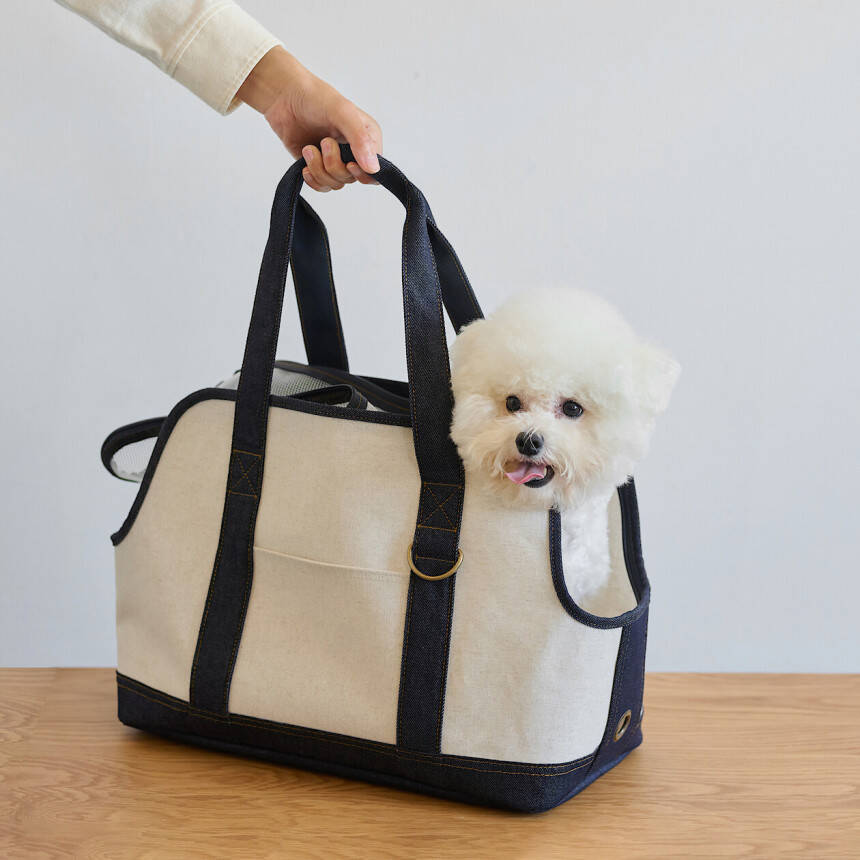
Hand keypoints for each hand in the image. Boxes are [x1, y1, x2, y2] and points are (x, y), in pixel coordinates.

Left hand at [237, 47, 381, 190]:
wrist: (285, 99)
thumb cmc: (316, 98)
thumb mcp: (343, 113)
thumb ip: (360, 140)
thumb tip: (373, 169)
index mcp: (368, 138)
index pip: (374, 171)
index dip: (362, 173)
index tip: (349, 163)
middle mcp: (355, 152)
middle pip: (352, 179)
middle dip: (334, 165)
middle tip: (324, 142)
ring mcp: (336, 160)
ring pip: (335, 184)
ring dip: (319, 169)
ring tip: (309, 148)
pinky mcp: (319, 167)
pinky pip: (322, 186)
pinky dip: (313, 179)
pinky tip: (305, 166)